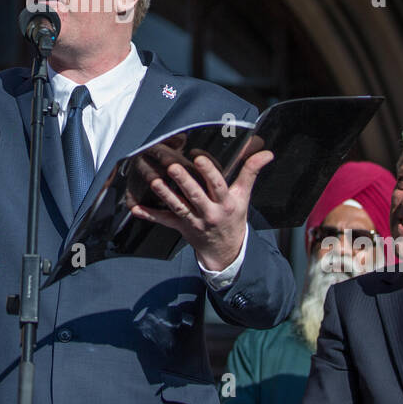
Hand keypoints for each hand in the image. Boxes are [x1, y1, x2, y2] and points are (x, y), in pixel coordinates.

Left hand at [127, 145, 272, 270]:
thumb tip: (266, 153)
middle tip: (173, 167)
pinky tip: (136, 208)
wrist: (226, 250)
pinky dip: (149, 215)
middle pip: (195, 195)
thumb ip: (251, 172)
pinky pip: (164, 221)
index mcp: (225, 203)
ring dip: (165, 194)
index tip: (199, 157)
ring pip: (178, 206)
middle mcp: (209, 212)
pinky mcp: (181, 227)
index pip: (218, 186)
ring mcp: (193, 221)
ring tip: (155, 181)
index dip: (209, 172)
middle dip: (184, 181)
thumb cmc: (233, 217)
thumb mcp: (244, 196)